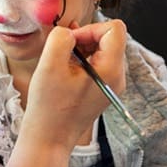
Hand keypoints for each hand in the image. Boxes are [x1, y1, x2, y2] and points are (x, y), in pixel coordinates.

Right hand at [22, 20, 126, 150]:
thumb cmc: (49, 106)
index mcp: (111, 70)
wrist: (49, 138)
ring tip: (61, 61)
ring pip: (102, 49)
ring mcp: (111, 84)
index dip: (90, 28)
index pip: (114, 29)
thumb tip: (69, 32)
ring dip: (81, 48)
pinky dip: (81, 59)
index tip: (71, 42)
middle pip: (109, 38)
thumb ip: (61, 38)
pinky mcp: (102, 89)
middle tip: (62, 51)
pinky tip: (64, 69)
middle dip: (84, 38)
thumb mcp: (49, 65)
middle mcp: (117, 76)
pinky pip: (97, 62)